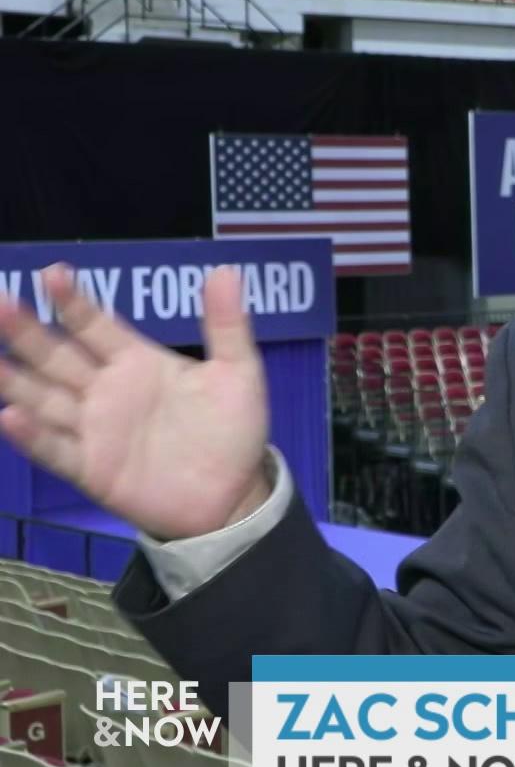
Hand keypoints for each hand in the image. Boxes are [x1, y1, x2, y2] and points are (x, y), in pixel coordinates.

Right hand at [0, 264, 271, 539]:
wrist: (234, 496)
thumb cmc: (232, 431)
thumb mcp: (239, 374)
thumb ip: (227, 326)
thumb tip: (226, 270)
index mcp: (137, 362)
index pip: (95, 325)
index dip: (73, 301)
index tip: (52, 273)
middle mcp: (105, 390)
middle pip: (56, 355)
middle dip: (26, 330)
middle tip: (1, 301)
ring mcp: (94, 429)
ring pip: (43, 397)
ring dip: (14, 378)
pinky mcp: (91, 468)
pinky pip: (54, 449)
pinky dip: (31, 435)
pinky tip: (10, 416)